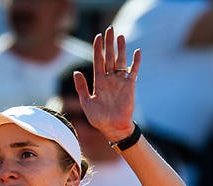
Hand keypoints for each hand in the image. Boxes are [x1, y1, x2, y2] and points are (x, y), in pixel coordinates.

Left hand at [74, 26, 138, 142]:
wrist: (113, 128)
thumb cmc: (99, 118)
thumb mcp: (86, 103)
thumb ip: (81, 87)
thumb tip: (76, 72)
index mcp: (99, 82)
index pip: (98, 61)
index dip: (98, 49)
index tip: (97, 36)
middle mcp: (110, 79)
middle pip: (109, 57)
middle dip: (109, 44)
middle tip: (109, 29)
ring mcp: (120, 81)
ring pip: (121, 61)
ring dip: (121, 49)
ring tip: (120, 36)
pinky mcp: (130, 86)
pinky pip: (133, 71)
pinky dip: (135, 62)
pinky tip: (137, 52)